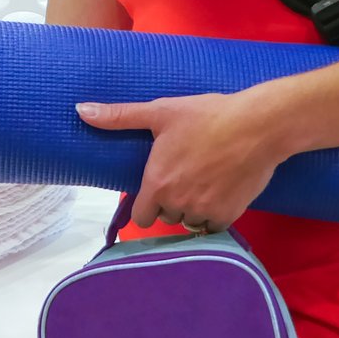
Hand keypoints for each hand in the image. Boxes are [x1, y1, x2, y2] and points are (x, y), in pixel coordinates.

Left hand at [75, 89, 284, 233]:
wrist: (258, 125)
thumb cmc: (206, 116)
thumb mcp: (160, 112)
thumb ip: (119, 116)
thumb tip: (80, 110)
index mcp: (157, 183)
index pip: (142, 217)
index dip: (148, 204)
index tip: (158, 189)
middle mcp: (178, 203)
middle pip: (167, 217)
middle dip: (172, 203)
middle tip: (185, 177)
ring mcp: (205, 211)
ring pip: (191, 223)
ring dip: (194, 210)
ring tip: (204, 183)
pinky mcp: (230, 215)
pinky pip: (214, 227)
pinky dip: (215, 215)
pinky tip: (221, 193)